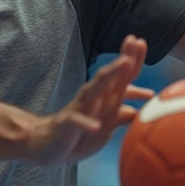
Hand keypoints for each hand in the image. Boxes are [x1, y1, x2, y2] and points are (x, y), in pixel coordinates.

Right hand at [28, 35, 152, 165]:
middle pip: (109, 77)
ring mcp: (78, 110)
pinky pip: (75, 122)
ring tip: (125, 64)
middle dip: (123, 59)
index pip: (120, 79)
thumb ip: (121, 115)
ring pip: (93, 90)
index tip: (142, 44)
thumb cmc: (76, 135)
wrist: (43, 144)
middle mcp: (91, 100)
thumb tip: (141, 107)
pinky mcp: (65, 125)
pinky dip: (85, 123)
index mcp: (103, 100)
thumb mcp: (103, 127)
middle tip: (135, 41)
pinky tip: (96, 126)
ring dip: (109, 76)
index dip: (132, 63)